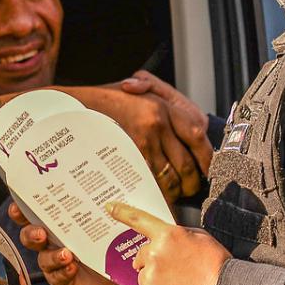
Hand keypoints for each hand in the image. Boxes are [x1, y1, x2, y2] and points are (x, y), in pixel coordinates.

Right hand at [8, 201, 132, 284]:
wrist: (128, 267)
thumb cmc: (114, 237)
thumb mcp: (107, 215)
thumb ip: (100, 200)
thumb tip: (102, 180)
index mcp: (57, 222)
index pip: (33, 213)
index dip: (21, 210)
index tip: (17, 207)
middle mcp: (52, 241)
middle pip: (30, 236)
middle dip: (31, 234)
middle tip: (40, 233)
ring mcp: (56, 262)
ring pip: (43, 259)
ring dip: (52, 256)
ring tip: (66, 254)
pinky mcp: (64, 280)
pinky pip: (57, 278)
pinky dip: (62, 272)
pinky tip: (71, 267)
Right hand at [71, 76, 212, 202]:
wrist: (76, 105)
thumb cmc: (109, 98)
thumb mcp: (139, 88)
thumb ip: (167, 100)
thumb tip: (194, 126)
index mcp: (163, 106)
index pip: (197, 136)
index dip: (206, 157)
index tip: (208, 168)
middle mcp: (156, 124)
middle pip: (186, 163)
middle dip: (192, 182)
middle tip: (193, 188)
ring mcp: (141, 143)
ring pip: (169, 178)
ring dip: (176, 191)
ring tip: (176, 194)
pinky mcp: (128, 159)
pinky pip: (150, 182)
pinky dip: (158, 193)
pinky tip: (157, 196)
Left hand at [108, 201, 229, 284]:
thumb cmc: (217, 264)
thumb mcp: (199, 237)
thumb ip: (177, 236)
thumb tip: (165, 241)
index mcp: (167, 235)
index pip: (139, 220)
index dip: (122, 212)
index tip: (109, 206)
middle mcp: (154, 255)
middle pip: (140, 257)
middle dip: (151, 262)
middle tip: (173, 269)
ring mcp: (151, 278)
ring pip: (144, 278)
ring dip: (155, 281)